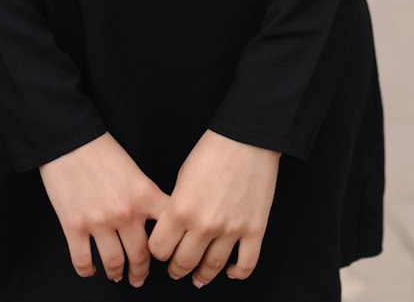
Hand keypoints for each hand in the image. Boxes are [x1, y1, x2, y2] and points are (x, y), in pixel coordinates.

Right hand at [39, 132, 169, 286]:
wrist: (70, 138)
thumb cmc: (101, 150)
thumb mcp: (134, 170)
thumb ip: (145, 196)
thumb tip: (151, 221)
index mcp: (144, 195)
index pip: (166, 232)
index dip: (168, 249)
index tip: (165, 257)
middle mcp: (124, 212)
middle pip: (140, 256)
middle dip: (140, 272)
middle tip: (139, 276)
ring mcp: (98, 222)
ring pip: (114, 264)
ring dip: (117, 273)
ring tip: (117, 274)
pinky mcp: (73, 226)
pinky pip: (83, 261)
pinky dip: (88, 271)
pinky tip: (91, 269)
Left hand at [148, 131, 280, 286]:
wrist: (247, 138)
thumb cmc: (213, 151)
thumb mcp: (182, 176)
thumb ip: (177, 206)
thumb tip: (175, 230)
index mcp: (181, 209)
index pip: (159, 248)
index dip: (158, 251)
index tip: (162, 250)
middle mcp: (204, 224)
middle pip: (183, 263)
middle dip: (176, 269)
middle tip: (176, 269)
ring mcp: (231, 230)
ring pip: (212, 268)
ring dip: (202, 276)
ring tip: (199, 276)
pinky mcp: (254, 230)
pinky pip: (246, 265)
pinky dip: (237, 274)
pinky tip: (230, 272)